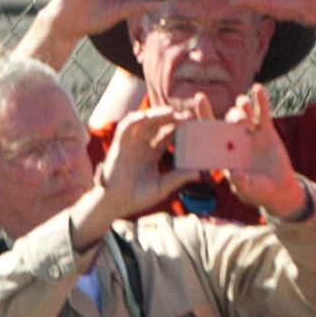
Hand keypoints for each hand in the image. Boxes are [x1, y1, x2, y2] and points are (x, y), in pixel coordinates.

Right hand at [86, 107, 192, 225]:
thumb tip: (199, 173)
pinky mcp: (119, 145)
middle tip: (188, 115)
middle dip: (172, 118)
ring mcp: (130, 144)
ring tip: (171, 112)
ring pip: (144, 122)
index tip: (194, 123)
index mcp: (153, 152)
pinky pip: (125, 128)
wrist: (116, 204)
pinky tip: (146, 116)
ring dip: (156, 115)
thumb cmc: (137, 197)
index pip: (168, 135)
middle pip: (158, 125)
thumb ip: (178, 178)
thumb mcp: (162, 187)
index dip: (180, 127)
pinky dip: (134, 120)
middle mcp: (142, 145)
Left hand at [211, 88, 309, 217]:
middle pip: (228, 119)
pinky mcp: (266, 131)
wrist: (278, 190)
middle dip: (232, 116)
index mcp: (224, 151)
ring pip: (243, 112)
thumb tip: (234, 172)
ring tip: (246, 107)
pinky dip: (261, 101)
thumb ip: (240, 182)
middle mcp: (234, 139)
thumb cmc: (257, 191)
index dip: (203, 115)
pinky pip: (262, 113)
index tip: (199, 100)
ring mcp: (250, 133)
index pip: (210, 131)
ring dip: (242, 107)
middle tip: (240, 122)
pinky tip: (258, 89)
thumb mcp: (247, 190)